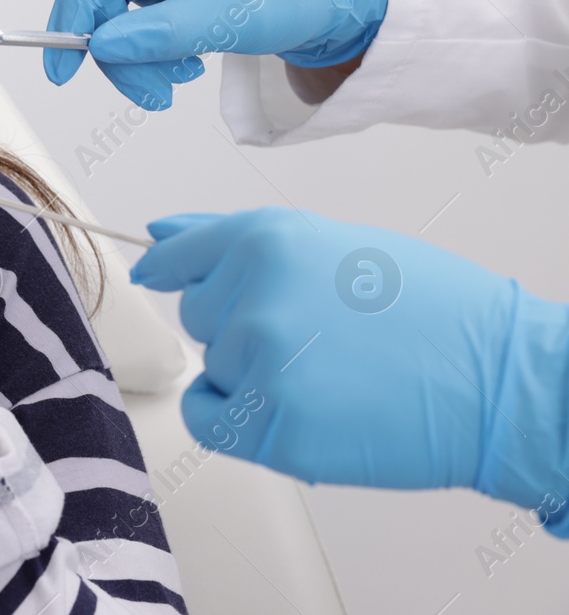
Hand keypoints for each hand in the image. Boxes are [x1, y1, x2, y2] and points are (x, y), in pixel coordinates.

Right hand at [44, 0, 388, 109]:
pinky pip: (118, 16)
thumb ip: (165, 32)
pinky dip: (141, 49)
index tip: (64, 68)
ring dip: (133, 56)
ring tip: (177, 81)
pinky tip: (177, 63)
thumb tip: (101, 47)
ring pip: (104, 9)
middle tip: (152, 94)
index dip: (75, 11)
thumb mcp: (233, 15)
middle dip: (118, 49)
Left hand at [133, 206, 568, 519]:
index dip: (172, 268)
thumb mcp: (332, 245)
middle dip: (241, 323)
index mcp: (266, 239)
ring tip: (329, 370)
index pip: (182, 255)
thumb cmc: (428, 310)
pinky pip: (208, 417)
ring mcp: (260, 362)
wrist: (499, 382)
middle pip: (199, 315)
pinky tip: (293, 407)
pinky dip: (234, 418)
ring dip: (252, 373)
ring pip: (214, 366)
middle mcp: (252, 294)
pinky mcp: (271, 425)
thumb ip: (233, 239)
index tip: (157, 275)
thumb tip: (157, 232)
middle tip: (317, 333)